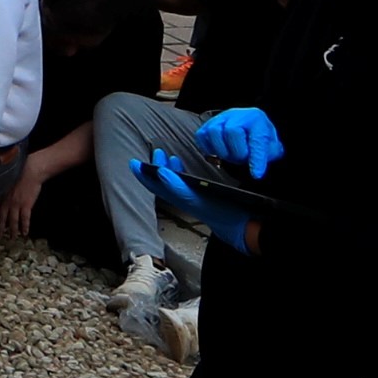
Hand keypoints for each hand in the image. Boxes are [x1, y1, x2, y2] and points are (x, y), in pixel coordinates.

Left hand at [0, 162, 48, 236]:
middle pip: (1, 218)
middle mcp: (6, 201)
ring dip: (12, 231)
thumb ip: (0, 189)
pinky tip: (24, 233)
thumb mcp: (5, 180)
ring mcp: (16, 204)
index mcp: (0, 195)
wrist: (30, 170)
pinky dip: (24, 227)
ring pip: (12, 221)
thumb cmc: (18, 172)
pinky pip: (25, 219)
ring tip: (11, 238)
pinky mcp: (26, 205)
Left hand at [142, 150, 258, 256]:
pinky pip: (183, 183)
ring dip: (167, 168)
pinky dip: (179, 173)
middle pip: (163, 182)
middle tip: (156, 152)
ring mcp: (192, 198)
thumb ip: (178, 187)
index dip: (144, 175)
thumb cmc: (222, 212)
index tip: (135, 163)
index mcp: (180, 199)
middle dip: (156, 167)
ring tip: (168, 156)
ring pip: (173, 182)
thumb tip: (161, 172)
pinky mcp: (201, 197)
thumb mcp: (198, 199)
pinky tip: (181, 166)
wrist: (242, 225)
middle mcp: (184, 199)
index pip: (157, 186)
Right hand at [192, 106, 282, 179]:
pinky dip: (209, 148)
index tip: (256, 174)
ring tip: (230, 156)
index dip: (256, 158)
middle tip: (242, 160)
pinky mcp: (206, 126)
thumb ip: (271, 154)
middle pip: (232, 131)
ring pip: (214, 132)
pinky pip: (202, 136)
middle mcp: (236, 115)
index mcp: (256, 119)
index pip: (256, 139)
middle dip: (237, 153)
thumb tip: (259, 167)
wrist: (246, 127)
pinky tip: (218, 152)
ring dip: (222, 151)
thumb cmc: (258, 137)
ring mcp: (219, 119)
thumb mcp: (272, 145)